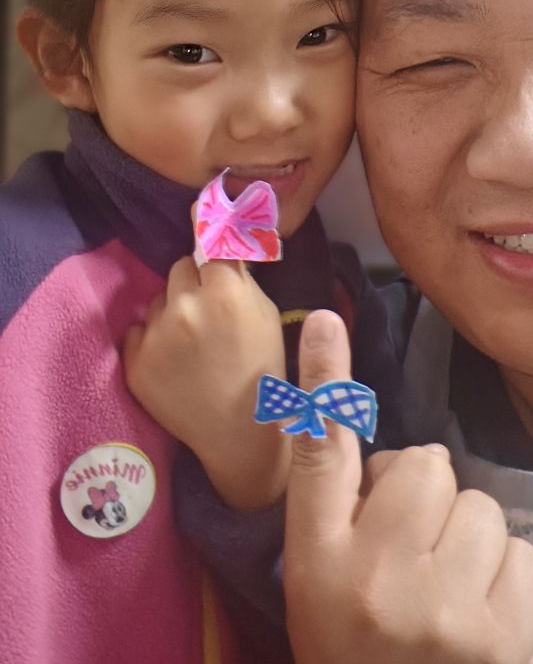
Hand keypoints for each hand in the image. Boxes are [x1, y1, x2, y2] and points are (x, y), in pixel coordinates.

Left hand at [124, 254, 289, 509]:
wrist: (240, 434)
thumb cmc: (263, 369)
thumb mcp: (266, 314)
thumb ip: (241, 277)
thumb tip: (222, 241)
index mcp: (225, 292)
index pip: (208, 243)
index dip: (211, 249)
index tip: (207, 229)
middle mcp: (185, 307)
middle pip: (179, 268)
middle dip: (193, 283)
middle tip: (208, 311)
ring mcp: (156, 336)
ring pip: (157, 300)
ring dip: (172, 312)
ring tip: (191, 345)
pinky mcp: (134, 363)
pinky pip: (137, 331)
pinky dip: (152, 341)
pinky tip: (173, 363)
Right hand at [285, 311, 532, 663]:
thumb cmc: (346, 656)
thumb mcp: (316, 580)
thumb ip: (336, 497)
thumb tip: (354, 401)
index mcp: (317, 564)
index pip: (319, 455)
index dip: (323, 382)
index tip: (327, 320)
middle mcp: (377, 582)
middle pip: (431, 468)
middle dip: (425, 495)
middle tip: (408, 546)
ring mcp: (450, 616)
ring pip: (484, 507)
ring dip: (469, 535)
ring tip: (445, 584)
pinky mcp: (509, 645)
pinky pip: (524, 554)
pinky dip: (506, 575)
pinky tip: (480, 615)